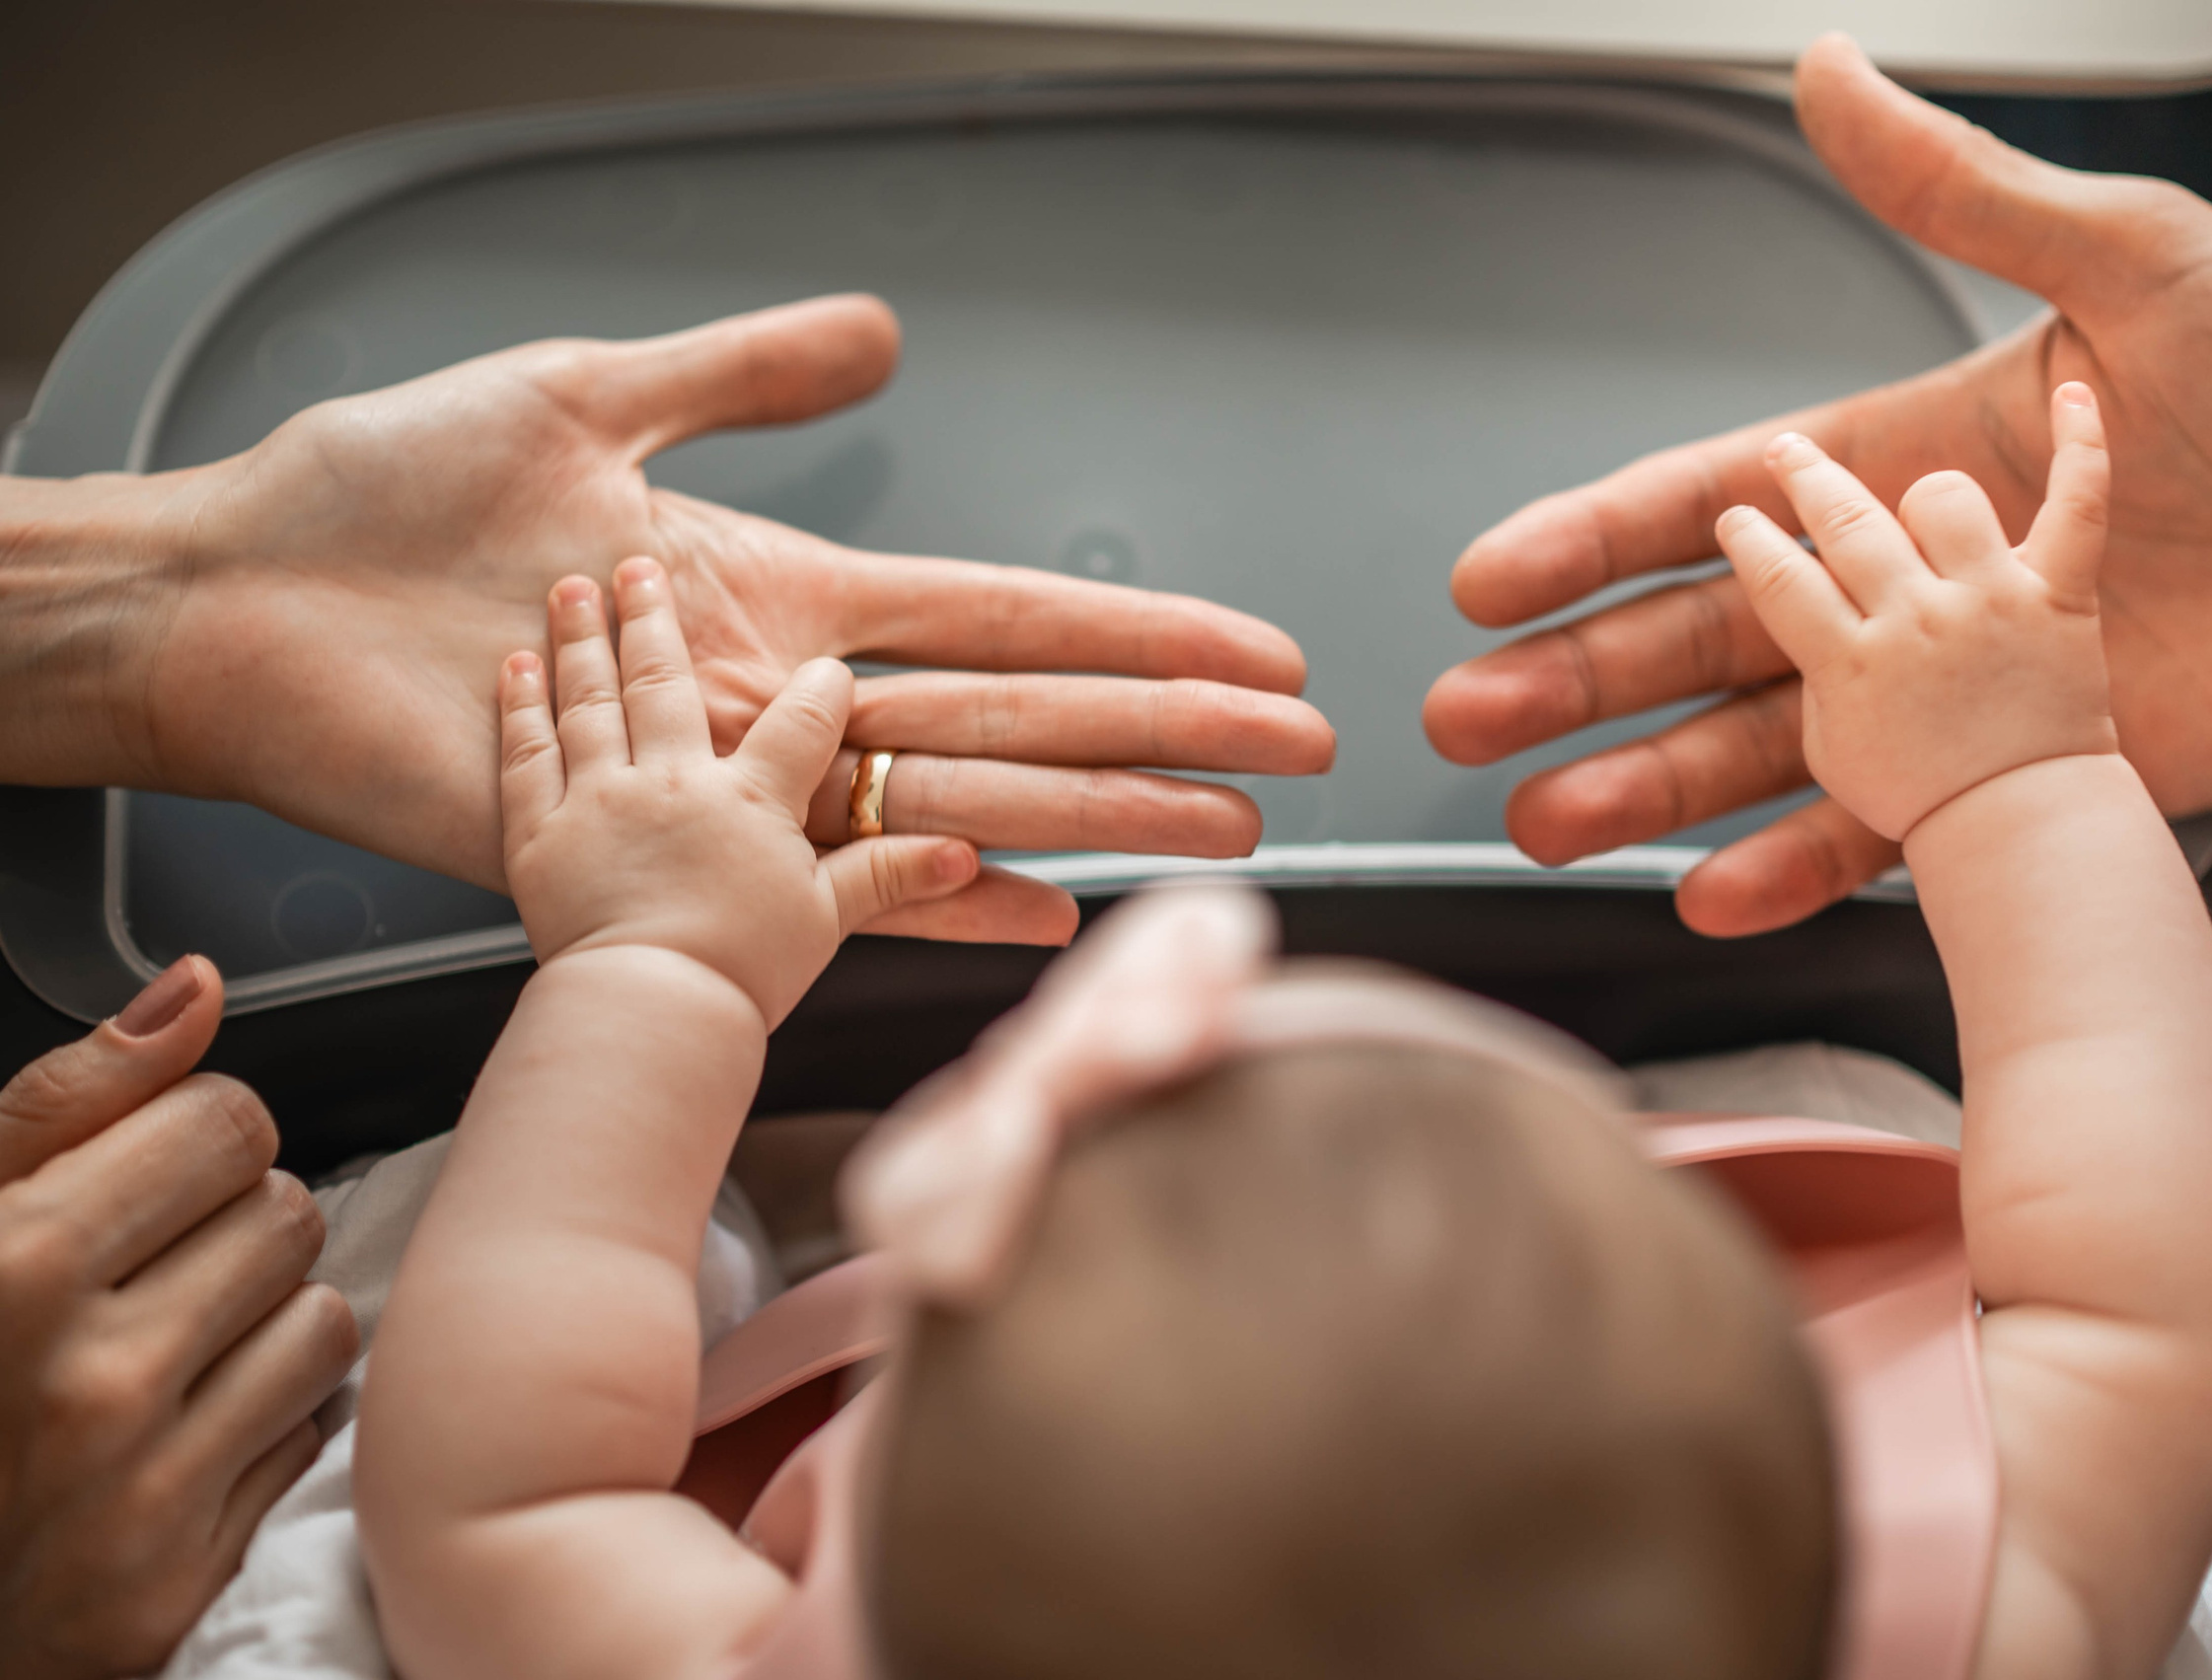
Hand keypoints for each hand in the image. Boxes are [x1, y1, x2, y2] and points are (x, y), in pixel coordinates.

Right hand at [0, 958, 356, 1679]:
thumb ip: (70, 1101)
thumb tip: (197, 985)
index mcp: (14, 1268)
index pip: (229, 1123)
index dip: (194, 1137)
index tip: (150, 1173)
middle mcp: (85, 1382)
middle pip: (286, 1215)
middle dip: (231, 1226)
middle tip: (148, 1271)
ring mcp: (139, 1493)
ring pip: (322, 1322)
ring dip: (263, 1322)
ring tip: (166, 1348)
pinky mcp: (178, 1579)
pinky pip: (311, 1436)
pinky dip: (265, 1422)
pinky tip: (179, 1431)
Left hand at [119, 296, 1333, 943]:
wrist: (244, 595)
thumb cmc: (389, 501)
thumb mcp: (584, 399)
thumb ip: (741, 375)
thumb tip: (884, 329)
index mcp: (782, 593)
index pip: (1008, 612)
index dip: (1140, 631)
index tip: (1252, 651)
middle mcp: (785, 694)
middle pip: (1022, 710)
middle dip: (1169, 732)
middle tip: (1303, 752)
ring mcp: (735, 773)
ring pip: (959, 793)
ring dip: (1098, 813)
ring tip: (1225, 831)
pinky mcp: (659, 838)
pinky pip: (829, 882)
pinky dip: (940, 901)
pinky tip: (1047, 909)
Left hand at [501, 558, 977, 1022]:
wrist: (647, 1011)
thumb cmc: (734, 974)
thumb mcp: (826, 921)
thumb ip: (890, 876)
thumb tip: (964, 854)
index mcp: (749, 800)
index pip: (798, 722)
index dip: (818, 689)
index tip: (822, 666)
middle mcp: (670, 780)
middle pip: (664, 682)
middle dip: (654, 618)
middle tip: (639, 566)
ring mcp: (598, 799)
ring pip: (591, 700)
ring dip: (582, 639)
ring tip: (573, 589)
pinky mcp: (537, 833)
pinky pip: (525, 754)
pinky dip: (518, 705)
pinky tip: (515, 667)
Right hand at [1423, 33, 2211, 933]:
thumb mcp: (2130, 256)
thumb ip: (1964, 191)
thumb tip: (1829, 74)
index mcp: (1911, 460)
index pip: (1713, 503)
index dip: (1591, 538)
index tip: (1492, 579)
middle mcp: (1915, 581)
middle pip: (1705, 636)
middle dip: (1577, 679)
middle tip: (1471, 720)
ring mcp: (1966, 686)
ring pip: (1771, 745)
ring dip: (1653, 786)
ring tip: (1550, 820)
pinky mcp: (2034, 770)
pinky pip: (1891, 832)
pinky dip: (1801, 865)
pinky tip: (1716, 891)